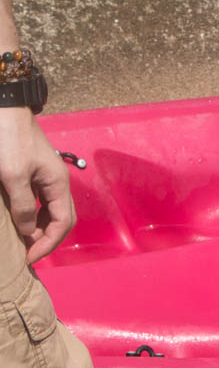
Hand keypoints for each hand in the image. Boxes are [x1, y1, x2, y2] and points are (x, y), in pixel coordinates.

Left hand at [0, 107, 74, 262]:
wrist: (4, 109)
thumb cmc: (10, 140)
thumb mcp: (13, 176)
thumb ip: (24, 206)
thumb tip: (29, 231)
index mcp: (58, 184)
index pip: (63, 224)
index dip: (48, 244)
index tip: (29, 258)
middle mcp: (57, 183)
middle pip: (61, 220)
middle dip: (47, 240)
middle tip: (27, 254)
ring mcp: (46, 178)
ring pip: (51, 212)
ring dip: (40, 230)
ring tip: (23, 242)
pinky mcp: (34, 173)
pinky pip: (40, 202)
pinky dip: (32, 216)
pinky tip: (20, 221)